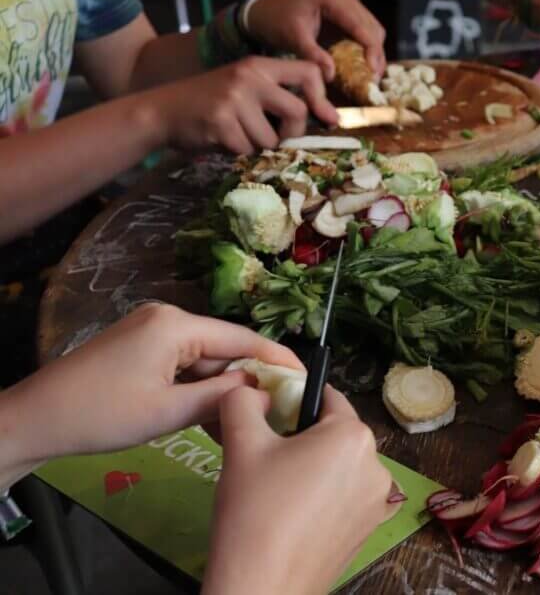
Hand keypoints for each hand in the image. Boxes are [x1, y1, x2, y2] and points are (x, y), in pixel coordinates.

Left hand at [0, 304, 302, 476]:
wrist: (34, 420)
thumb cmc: (101, 415)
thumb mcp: (168, 412)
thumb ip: (221, 397)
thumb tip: (265, 389)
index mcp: (176, 325)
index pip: (242, 338)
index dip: (277, 359)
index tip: (307, 379)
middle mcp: (168, 318)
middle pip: (225, 347)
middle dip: (250, 377)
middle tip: (281, 409)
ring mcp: (152, 331)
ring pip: (205, 359)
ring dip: (225, 387)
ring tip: (250, 418)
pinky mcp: (141, 347)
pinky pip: (184, 364)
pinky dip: (200, 388)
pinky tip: (214, 415)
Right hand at [153, 56, 338, 154]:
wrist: (161, 111)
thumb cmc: (211, 104)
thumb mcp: (245, 88)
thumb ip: (277, 97)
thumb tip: (326, 120)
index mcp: (259, 65)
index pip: (308, 71)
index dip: (322, 98)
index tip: (327, 119)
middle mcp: (249, 77)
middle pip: (298, 112)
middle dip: (291, 134)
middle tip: (274, 139)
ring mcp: (234, 98)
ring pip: (271, 139)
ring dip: (259, 147)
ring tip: (238, 135)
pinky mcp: (221, 122)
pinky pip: (247, 150)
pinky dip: (238, 154)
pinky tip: (222, 141)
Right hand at [202, 385, 391, 594]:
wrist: (262, 589)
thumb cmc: (255, 513)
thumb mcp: (241, 445)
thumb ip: (243, 402)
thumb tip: (252, 391)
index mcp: (353, 435)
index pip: (327, 397)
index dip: (296, 400)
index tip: (271, 415)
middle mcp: (377, 464)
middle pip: (335, 434)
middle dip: (304, 438)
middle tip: (267, 459)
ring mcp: (377, 501)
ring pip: (341, 467)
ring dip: (314, 470)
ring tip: (277, 492)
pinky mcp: (370, 530)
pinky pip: (346, 498)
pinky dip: (325, 499)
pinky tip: (294, 515)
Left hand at [245, 0, 386, 80]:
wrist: (263, 12)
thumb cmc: (275, 21)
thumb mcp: (293, 39)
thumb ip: (313, 55)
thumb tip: (331, 75)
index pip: (361, 26)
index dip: (372, 51)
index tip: (373, 73)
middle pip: (372, 27)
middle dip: (376, 55)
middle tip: (373, 80)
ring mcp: (347, 1)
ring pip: (372, 30)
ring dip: (373, 52)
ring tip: (369, 76)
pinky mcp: (346, 11)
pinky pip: (363, 31)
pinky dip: (365, 49)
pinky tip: (362, 66)